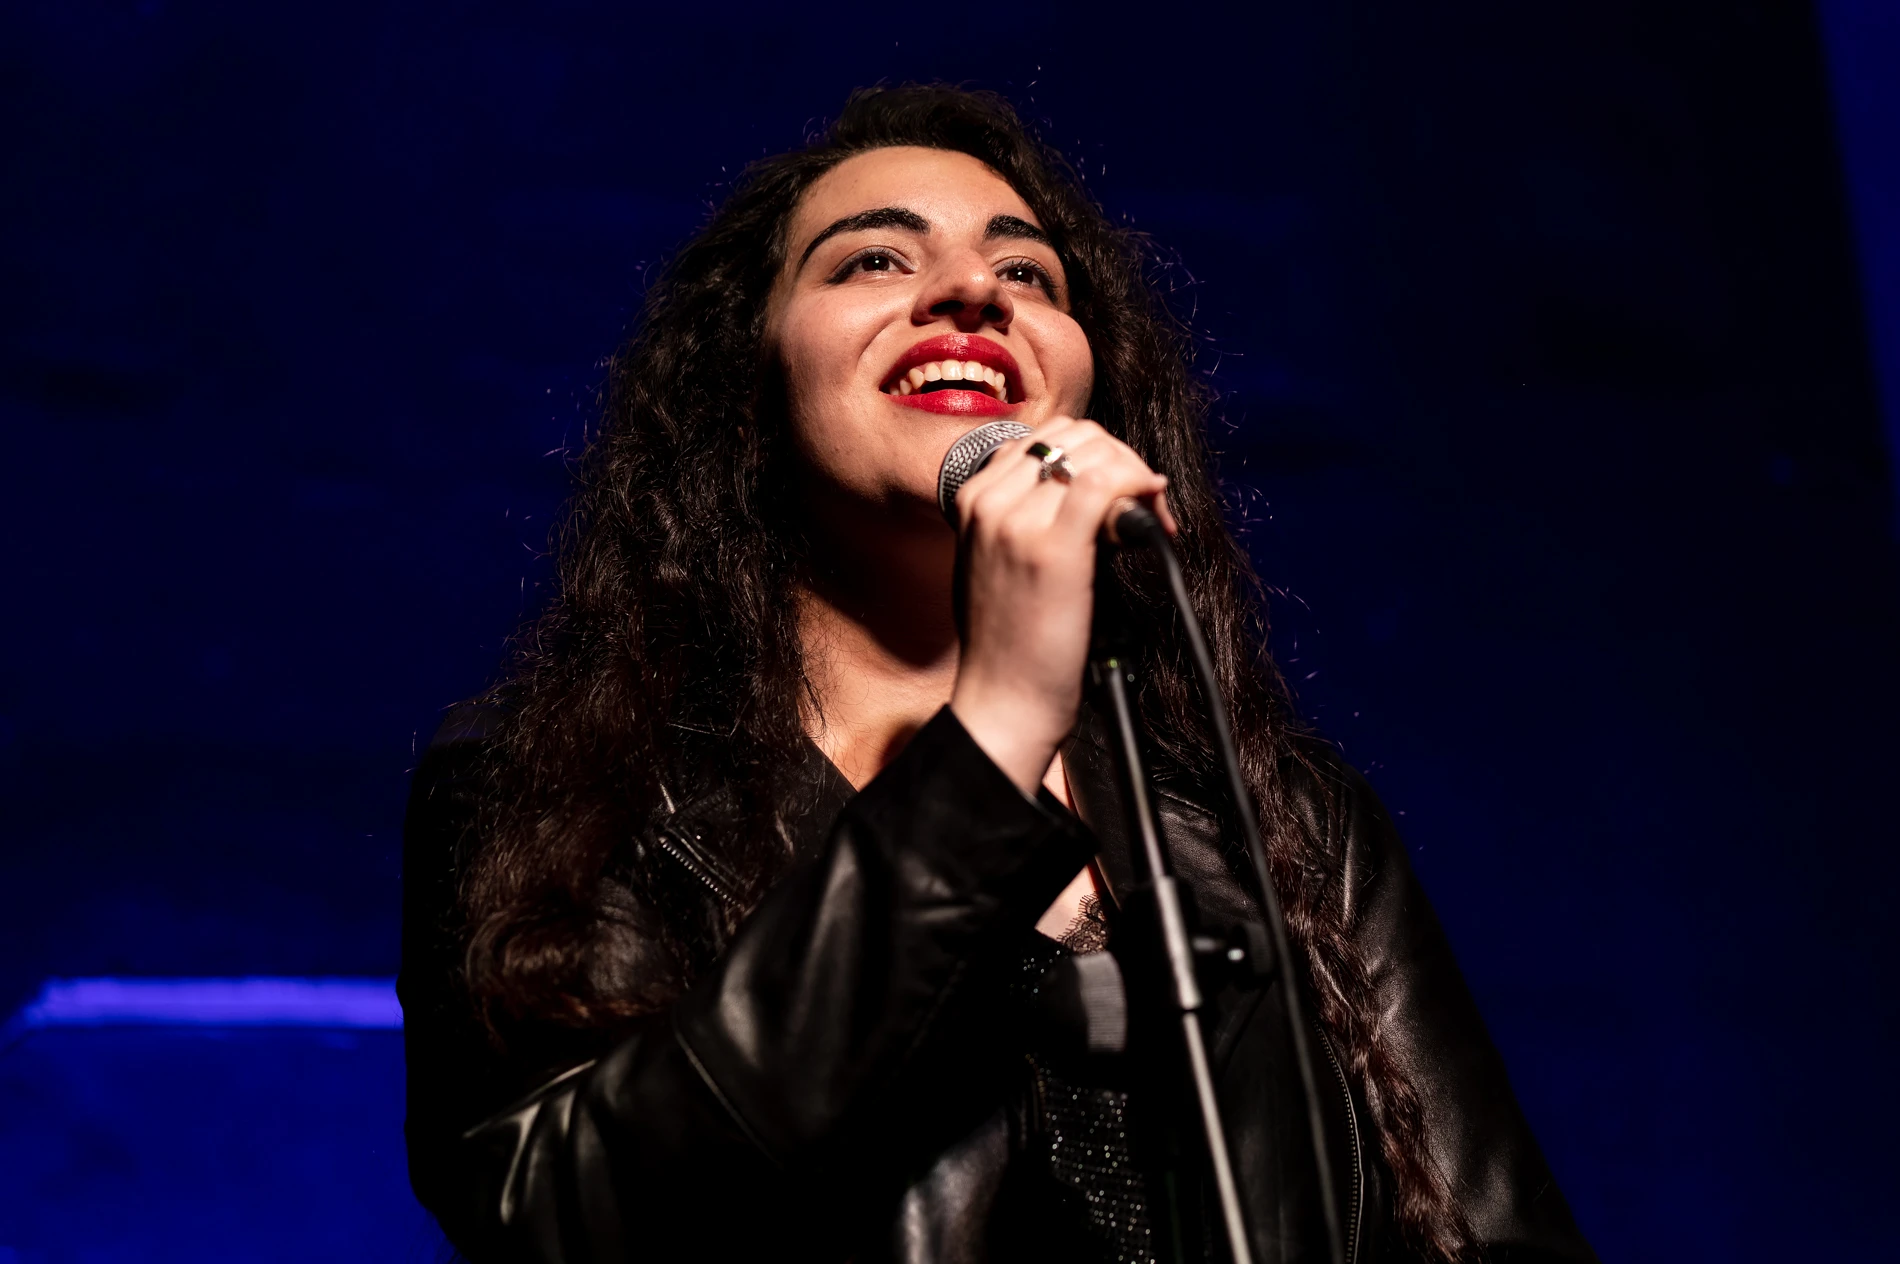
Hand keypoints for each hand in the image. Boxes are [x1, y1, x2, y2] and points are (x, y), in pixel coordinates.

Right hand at [947, 417, 1177, 794]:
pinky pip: (1105, 481)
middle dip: (1121, 460)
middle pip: (1074, 436)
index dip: (1097, 457)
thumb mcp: (997, 563)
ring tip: (1153, 523)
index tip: (1121, 498)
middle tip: (1145, 509)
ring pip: (1094, 452)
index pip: (1046, 438)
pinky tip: (1155, 511)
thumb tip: (1088, 489)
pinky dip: (1139, 484)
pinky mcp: (1052, 547)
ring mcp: (1017, 521)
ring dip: (1136, 477)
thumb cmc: (1008, 644)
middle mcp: (989, 500)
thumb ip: (1024, 517)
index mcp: (971, 498)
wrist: (1001, 702)